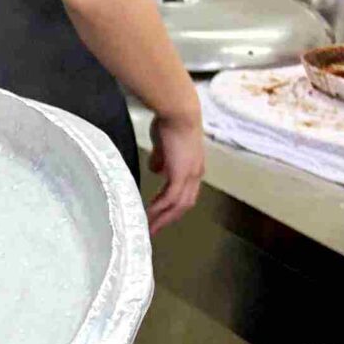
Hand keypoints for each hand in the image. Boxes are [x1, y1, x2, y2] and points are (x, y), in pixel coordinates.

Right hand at [147, 108, 205, 231]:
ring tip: (148, 228)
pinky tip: (148, 215)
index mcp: (193, 168)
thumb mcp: (164, 145)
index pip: (186, 193)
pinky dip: (158, 209)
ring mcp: (189, 175)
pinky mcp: (180, 175)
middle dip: (169, 219)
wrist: (179, 113)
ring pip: (178, 205)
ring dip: (163, 218)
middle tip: (153, 230)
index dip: (174, 206)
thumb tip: (156, 170)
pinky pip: (169, 198)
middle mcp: (195, 175)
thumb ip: (161, 159)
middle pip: (184, 205)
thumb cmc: (170, 123)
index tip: (160, 215)